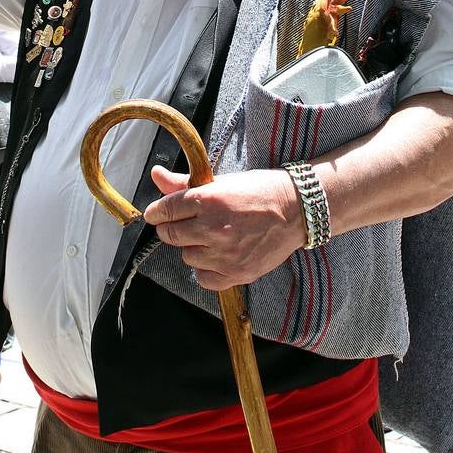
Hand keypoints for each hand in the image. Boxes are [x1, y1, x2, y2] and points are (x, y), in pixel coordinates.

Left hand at [140, 166, 306, 290]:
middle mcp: (214, 228)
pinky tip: (218, 255)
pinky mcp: (237, 273)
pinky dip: (206, 269)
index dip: (157, 212)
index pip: (165, 210)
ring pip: (187, 256)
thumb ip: (184, 183)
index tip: (158, 214)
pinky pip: (203, 278)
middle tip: (185, 224)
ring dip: (193, 247)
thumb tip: (156, 174)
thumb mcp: (221, 182)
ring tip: (212, 236)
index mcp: (209, 200)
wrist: (297, 211)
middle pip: (170, 235)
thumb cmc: (259, 192)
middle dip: (172, 228)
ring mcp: (225, 254)